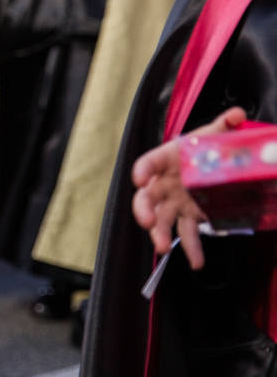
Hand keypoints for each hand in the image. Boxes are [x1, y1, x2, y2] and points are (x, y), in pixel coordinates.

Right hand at [130, 106, 245, 268]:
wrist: (207, 163)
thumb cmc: (203, 148)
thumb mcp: (214, 135)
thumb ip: (225, 125)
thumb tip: (237, 115)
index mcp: (167, 159)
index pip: (149, 163)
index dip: (142, 170)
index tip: (139, 178)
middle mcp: (164, 183)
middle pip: (145, 198)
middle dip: (143, 210)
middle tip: (147, 221)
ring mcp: (174, 202)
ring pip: (160, 220)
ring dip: (159, 234)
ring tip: (162, 247)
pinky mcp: (188, 216)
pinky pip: (186, 234)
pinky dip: (191, 249)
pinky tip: (197, 261)